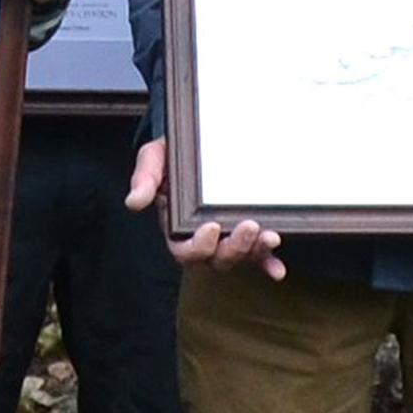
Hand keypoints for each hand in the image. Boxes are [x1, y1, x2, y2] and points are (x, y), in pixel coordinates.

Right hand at [125, 136, 285, 279]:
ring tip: (271, 237)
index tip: (210, 227)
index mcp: (175, 226)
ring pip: (239, 256)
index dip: (198, 246)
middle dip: (233, 248)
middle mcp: (201, 237)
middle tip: (249, 226)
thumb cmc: (171, 155)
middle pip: (215, 258)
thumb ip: (145, 179)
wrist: (193, 142)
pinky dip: (267, 262)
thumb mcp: (154, 159)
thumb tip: (135, 201)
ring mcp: (225, 236)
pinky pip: (257, 253)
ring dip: (255, 252)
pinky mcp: (245, 230)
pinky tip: (277, 270)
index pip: (184, 249)